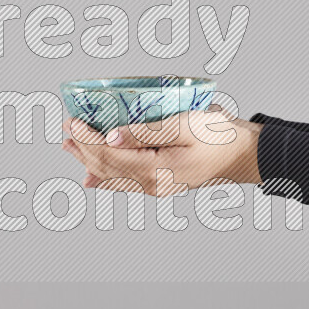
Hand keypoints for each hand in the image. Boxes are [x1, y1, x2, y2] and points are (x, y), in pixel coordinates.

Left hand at [61, 111, 262, 196]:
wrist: (241, 154)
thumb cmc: (218, 135)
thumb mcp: (183, 125)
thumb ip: (146, 131)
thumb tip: (111, 137)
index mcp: (154, 170)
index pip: (108, 155)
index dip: (86, 138)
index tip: (72, 120)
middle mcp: (151, 184)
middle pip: (106, 167)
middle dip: (83, 147)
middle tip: (67, 128)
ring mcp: (156, 187)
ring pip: (113, 175)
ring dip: (90, 160)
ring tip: (71, 146)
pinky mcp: (161, 183)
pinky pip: (126, 183)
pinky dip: (106, 177)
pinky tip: (94, 178)